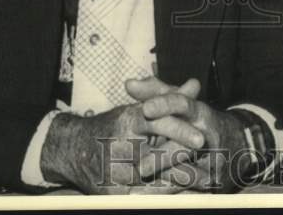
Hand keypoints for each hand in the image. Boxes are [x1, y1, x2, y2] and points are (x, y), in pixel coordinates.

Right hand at [39, 92, 205, 193]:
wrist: (73, 149)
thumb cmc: (112, 126)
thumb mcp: (139, 107)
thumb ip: (169, 97)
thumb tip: (195, 85)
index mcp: (127, 120)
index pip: (157, 123)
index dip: (180, 131)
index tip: (201, 138)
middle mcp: (120, 146)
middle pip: (157, 156)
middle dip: (184, 163)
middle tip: (209, 170)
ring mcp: (115, 172)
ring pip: (153, 180)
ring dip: (181, 183)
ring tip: (206, 184)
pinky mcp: (113, 192)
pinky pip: (145, 196)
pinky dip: (167, 196)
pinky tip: (187, 197)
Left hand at [126, 77, 253, 192]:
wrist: (238, 142)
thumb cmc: (199, 120)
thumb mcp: (182, 103)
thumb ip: (156, 92)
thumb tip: (129, 83)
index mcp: (198, 112)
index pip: (183, 104)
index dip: (165, 104)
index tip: (145, 109)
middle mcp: (207, 134)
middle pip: (184, 145)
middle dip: (162, 157)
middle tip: (140, 168)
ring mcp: (213, 159)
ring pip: (187, 171)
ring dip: (163, 183)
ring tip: (137, 192)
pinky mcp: (213, 179)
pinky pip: (189, 189)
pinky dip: (167, 194)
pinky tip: (148, 198)